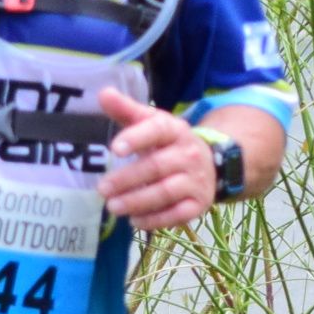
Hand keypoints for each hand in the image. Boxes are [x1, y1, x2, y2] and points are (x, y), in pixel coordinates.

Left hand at [95, 87, 217, 230]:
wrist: (210, 164)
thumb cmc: (169, 143)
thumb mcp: (152, 123)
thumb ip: (127, 110)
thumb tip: (103, 93)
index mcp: (175, 130)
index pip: (157, 130)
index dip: (137, 138)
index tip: (114, 149)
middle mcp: (189, 154)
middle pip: (156, 166)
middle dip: (128, 179)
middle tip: (102, 189)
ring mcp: (196, 180)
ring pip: (166, 192)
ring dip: (138, 201)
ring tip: (113, 207)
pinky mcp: (199, 203)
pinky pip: (178, 214)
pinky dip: (156, 219)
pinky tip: (135, 221)